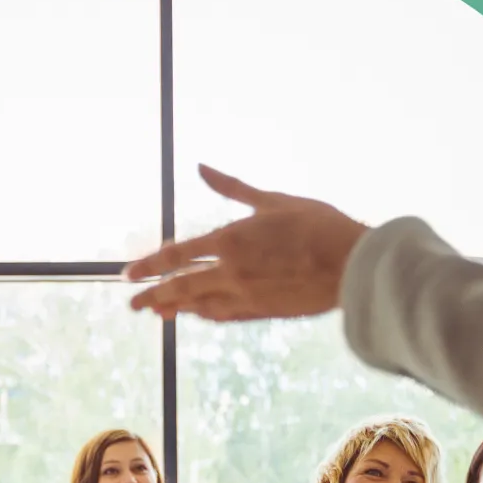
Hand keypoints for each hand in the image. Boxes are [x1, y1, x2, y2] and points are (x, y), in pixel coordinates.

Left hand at [123, 165, 368, 321]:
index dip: (149, 265)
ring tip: (156, 311)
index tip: (129, 273)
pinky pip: (223, 315)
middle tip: (131, 303)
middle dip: (152, 296)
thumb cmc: (318, 225)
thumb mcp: (273, 200)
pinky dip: (205, 313)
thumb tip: (201, 167)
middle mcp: (231, 273)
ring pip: (198, 305)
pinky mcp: (261, 312)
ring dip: (174, 308)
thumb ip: (233, 188)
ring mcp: (245, 297)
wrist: (353, 266)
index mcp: (231, 241)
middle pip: (179, 288)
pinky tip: (196, 313)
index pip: (176, 256)